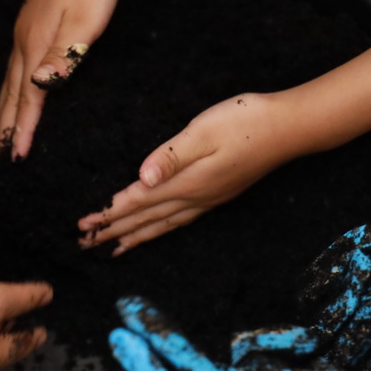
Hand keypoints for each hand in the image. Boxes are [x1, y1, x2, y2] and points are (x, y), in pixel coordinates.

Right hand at [0, 0, 121, 159]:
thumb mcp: (84, 21)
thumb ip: (62, 54)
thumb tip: (39, 85)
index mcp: (36, 45)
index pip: (28, 98)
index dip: (22, 129)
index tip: (15, 158)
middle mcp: (24, 41)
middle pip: (11, 93)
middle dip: (5, 127)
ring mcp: (25, 31)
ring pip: (9, 81)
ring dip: (3, 109)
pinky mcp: (32, 23)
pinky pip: (15, 66)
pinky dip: (10, 88)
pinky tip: (14, 88)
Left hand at [78, 92, 299, 254]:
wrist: (289, 128)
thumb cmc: (246, 121)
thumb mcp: (203, 131)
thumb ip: (170, 156)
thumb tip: (140, 179)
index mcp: (186, 182)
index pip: (136, 202)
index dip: (107, 214)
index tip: (81, 226)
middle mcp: (195, 197)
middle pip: (145, 220)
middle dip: (113, 232)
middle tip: (83, 246)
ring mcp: (208, 198)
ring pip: (162, 224)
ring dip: (136, 236)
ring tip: (114, 249)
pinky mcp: (219, 193)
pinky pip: (180, 220)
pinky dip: (161, 229)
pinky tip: (158, 229)